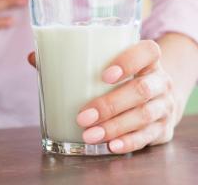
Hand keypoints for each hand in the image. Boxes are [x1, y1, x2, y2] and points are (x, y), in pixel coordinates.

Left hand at [28, 40, 177, 153]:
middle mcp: (161, 81)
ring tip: (89, 134)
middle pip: (142, 89)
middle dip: (110, 104)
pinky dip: (129, 142)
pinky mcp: (163, 129)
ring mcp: (164, 105)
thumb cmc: (124, 79)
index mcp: (148, 60)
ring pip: (144, 115)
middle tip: (83, 116)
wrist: (160, 100)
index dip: (129, 61)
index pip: (148, 52)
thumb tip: (33, 57)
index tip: (104, 75)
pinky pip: (148, 136)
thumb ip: (73, 61)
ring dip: (115, 126)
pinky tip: (111, 145)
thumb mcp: (108, 66)